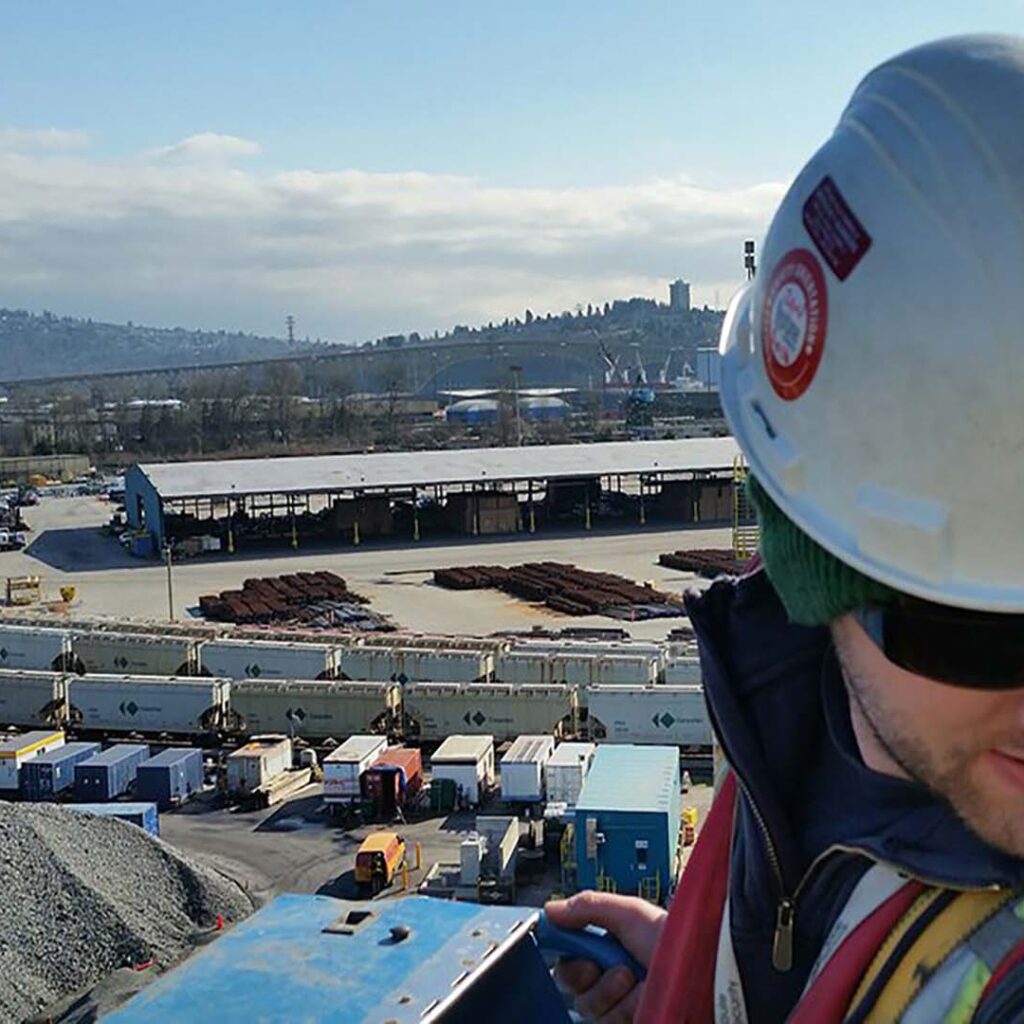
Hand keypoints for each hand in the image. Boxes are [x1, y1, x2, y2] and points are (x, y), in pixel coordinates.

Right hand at [544, 891, 666, 1022]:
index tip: (565, 944)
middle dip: (586, 973)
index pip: (568, 954)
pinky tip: (641, 1000)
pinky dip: (622, 1010)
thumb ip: (589, 906)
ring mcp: (619, 1006)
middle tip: (608, 964)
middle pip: (571, 983)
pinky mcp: (627, 1022)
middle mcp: (610, 977)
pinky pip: (605, 1022)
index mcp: (608, 948)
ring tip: (635, 980)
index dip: (565, 951)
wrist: (702, 973)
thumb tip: (551, 909)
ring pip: (588, 1006)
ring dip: (610, 992)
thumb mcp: (630, 912)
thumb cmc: (675, 941)